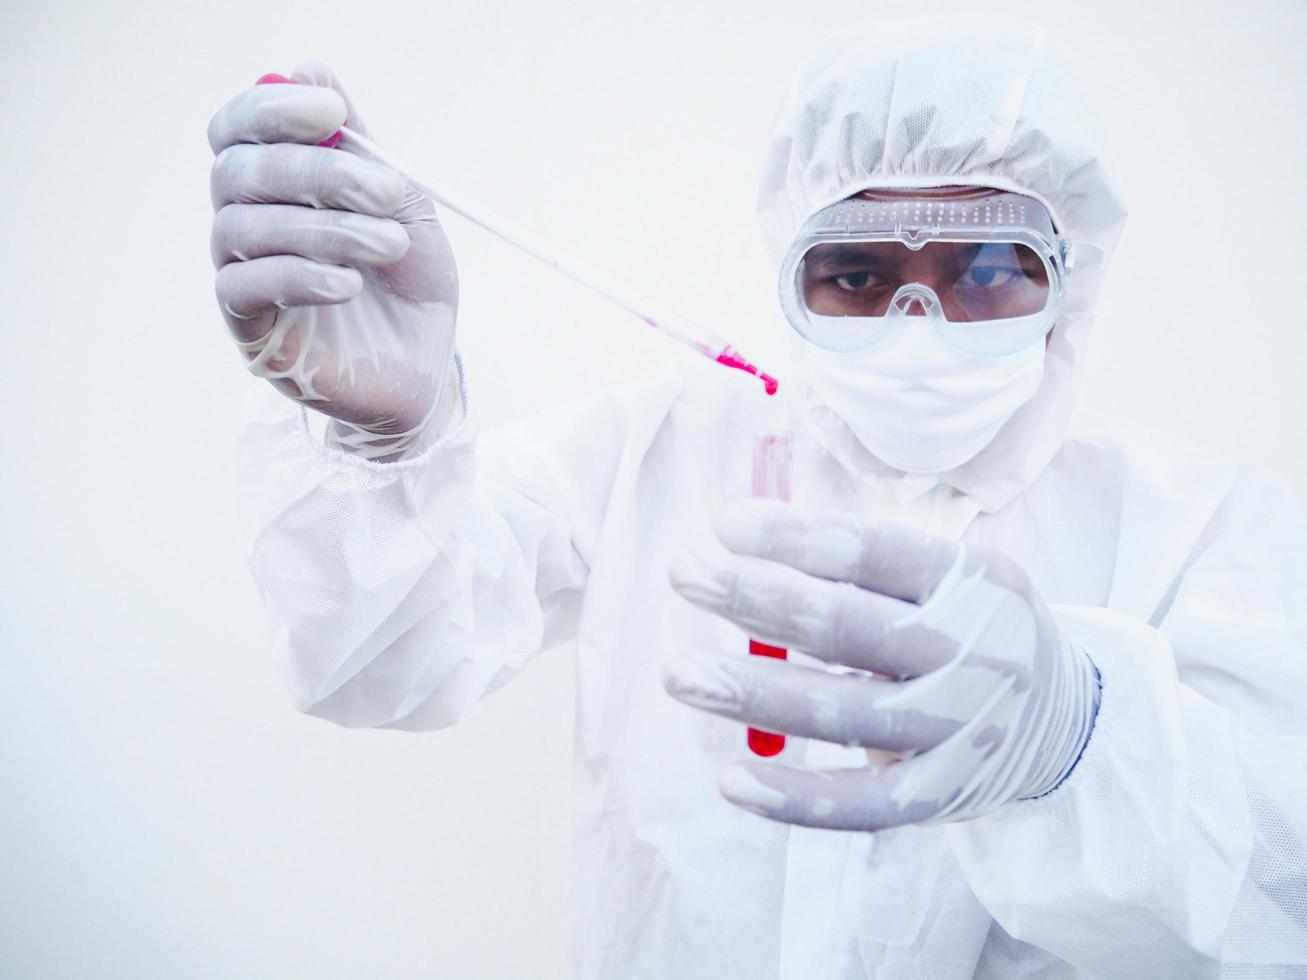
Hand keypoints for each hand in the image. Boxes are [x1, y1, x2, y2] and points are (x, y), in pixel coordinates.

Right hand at [208, 64, 458, 458]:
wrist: (426, 370)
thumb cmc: (410, 286)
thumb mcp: (402, 207)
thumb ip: (361, 146)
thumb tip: (308, 67)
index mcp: (276, 186)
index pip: (239, 130)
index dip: (271, 109)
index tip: (330, 108)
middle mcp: (246, 223)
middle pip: (240, 172)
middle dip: (317, 173)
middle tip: (386, 192)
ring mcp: (242, 276)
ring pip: (246, 227)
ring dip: (326, 228)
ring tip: (390, 246)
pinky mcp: (250, 331)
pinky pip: (247, 287)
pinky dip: (299, 275)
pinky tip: (348, 284)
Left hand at [663, 500, 1099, 830]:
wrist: (1063, 721)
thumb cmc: (970, 627)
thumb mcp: (948, 576)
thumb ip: (864, 563)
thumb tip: (743, 539)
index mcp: (974, 582)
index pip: (876, 551)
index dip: (797, 538)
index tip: (724, 525)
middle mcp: (972, 654)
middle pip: (849, 626)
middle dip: (756, 597)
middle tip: (683, 572)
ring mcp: (958, 730)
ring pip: (843, 712)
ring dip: (753, 692)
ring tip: (678, 672)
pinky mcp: (939, 795)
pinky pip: (862, 804)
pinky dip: (795, 798)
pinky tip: (729, 780)